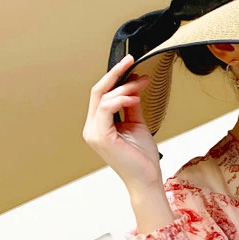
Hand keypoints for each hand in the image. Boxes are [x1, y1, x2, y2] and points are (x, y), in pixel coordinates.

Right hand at [82, 53, 162, 193]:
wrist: (146, 179)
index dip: (116, 77)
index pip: (102, 94)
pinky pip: (106, 108)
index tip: (132, 65)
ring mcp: (94, 132)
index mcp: (99, 124)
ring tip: (141, 84)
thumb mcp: (137, 125)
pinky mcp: (101, 137)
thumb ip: (131, 106)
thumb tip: (133, 86)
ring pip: (103, 97)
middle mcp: (92, 127)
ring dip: (124, 87)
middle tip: (131, 60)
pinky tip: (134, 97)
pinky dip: (121, 99)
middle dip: (116, 74)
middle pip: (98, 91)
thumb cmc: (142, 157)